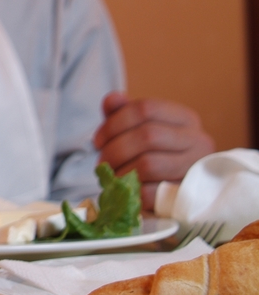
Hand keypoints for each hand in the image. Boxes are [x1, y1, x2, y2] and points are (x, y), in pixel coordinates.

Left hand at [93, 91, 214, 209]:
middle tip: (101, 162)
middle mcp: (197, 140)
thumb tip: (111, 99)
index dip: (114, 123)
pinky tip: (125, 191)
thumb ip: (123, 113)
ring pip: (148, 164)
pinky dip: (132, 192)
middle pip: (147, 136)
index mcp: (184, 118)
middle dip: (115, 150)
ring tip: (111, 177)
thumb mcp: (141, 130)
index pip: (145, 109)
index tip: (97, 141)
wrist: (184, 194)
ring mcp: (196, 169)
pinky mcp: (190, 195)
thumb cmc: (158, 155)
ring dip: (121, 172)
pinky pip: (153, 192)